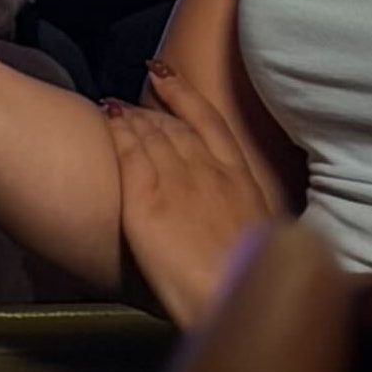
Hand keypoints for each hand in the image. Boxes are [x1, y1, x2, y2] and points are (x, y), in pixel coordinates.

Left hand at [107, 65, 284, 327]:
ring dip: (130, 116)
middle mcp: (208, 172)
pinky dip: (117, 132)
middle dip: (150, 109)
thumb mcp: (266, 241)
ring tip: (112, 106)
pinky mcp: (145, 200)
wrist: (237, 297)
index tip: (165, 75)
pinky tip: (104, 120)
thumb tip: (247, 225)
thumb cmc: (256, 282)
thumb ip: (249, 220)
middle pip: (174, 128)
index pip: (209, 124)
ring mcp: (176, 183)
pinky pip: (128, 155)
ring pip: (150, 136)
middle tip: (128, 99)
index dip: (183, 95)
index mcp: (241, 181)